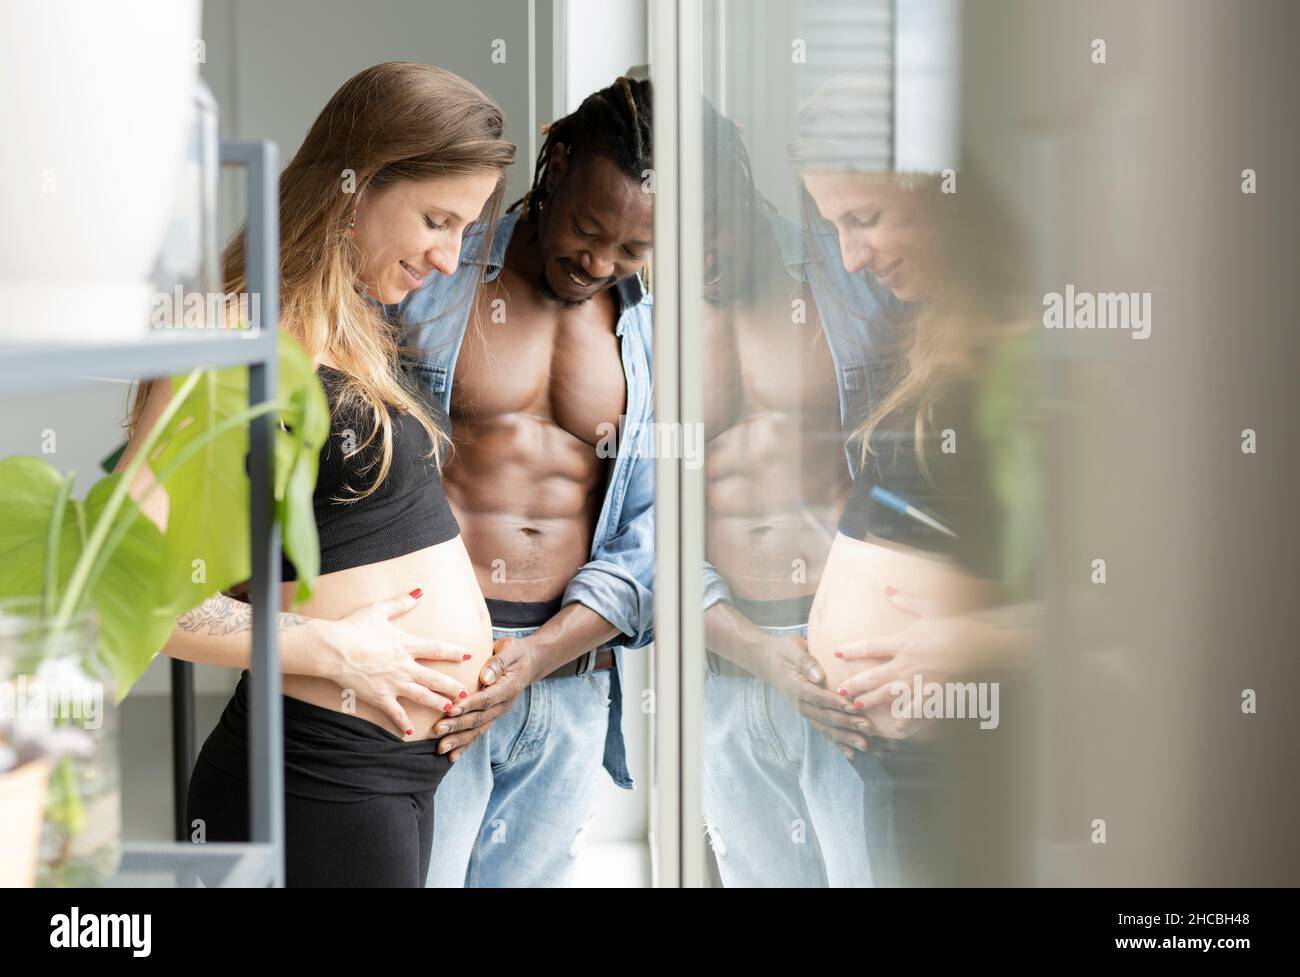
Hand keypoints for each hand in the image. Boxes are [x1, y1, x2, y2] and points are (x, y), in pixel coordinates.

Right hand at [315, 589, 470, 735]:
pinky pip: (394, 712)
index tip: (468, 655)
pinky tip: (409, 732)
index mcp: (406, 645)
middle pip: (434, 678)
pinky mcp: (379, 696)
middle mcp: (404, 666)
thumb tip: (419, 591)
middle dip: (451, 686)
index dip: (453, 652)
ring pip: (421, 696)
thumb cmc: (353, 627)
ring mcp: (393, 683)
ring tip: (451, 709)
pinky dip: (402, 723)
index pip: (436, 649)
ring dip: (438, 703)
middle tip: (465, 693)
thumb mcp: (378, 609)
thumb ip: (401, 602)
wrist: (332, 649)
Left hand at [431, 634, 536, 761]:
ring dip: (458, 740)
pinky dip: (464, 745)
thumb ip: (497, 663)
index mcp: (508, 688)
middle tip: (437, 730)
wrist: (529, 663)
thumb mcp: (510, 650)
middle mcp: (503, 705)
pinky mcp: (491, 716)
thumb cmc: (516, 653)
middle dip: (457, 726)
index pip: (486, 699)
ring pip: (477, 730)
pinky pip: (477, 732)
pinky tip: (451, 757)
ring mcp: (497, 713)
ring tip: (441, 748)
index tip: (451, 708)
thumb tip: (485, 677)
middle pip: (479, 718)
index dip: (469, 705)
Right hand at [752, 634, 871, 760]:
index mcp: (798, 688)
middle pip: (826, 717)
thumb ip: (807, 662)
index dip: (837, 704)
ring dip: (845, 738)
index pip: (819, 698)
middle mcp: (801, 704)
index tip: (854, 707)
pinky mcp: (810, 714)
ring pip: (826, 728)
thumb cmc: (785, 651)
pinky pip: (824, 731)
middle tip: (868, 728)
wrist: (768, 660)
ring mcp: (805, 711)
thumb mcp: (794, 649)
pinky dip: (837, 743)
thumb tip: (819, 676)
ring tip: (864, 745)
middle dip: (848, 724)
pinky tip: (851, 754)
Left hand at [834, 587, 962, 738]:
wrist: (979, 644)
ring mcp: (918, 681)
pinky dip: (905, 720)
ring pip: (888, 695)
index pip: (870, 647)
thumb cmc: (955, 624)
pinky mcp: (933, 693)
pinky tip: (896, 728)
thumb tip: (887, 589)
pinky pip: (915, 710)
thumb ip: (905, 601)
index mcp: (903, 642)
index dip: (851, 650)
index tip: (836, 653)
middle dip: (855, 684)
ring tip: (856, 707)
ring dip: (871, 701)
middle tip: (840, 691)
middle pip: (873, 676)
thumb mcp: (929, 608)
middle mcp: (906, 664)